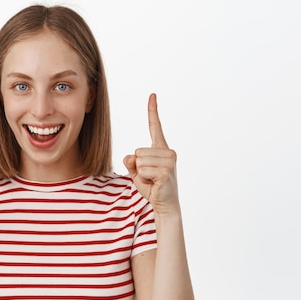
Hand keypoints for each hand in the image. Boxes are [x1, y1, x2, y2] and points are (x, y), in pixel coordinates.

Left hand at [123, 93, 179, 215]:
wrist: (164, 204)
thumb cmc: (152, 187)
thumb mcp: (137, 172)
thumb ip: (131, 162)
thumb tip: (131, 156)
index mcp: (161, 148)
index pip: (155, 126)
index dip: (152, 110)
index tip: (152, 95)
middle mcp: (168, 151)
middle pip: (138, 151)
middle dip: (138, 167)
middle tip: (149, 177)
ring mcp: (169, 161)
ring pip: (139, 160)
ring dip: (141, 174)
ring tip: (152, 181)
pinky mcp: (166, 171)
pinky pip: (143, 170)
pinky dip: (143, 178)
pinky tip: (154, 184)